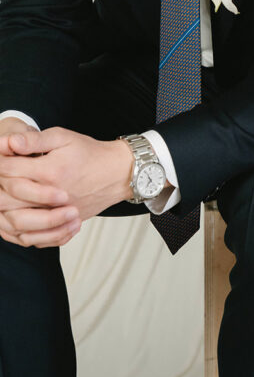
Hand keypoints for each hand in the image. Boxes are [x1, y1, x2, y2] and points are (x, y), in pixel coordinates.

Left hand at [0, 128, 132, 248]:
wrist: (118, 173)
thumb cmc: (91, 153)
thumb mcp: (63, 138)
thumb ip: (35, 140)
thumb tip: (8, 141)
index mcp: (49, 171)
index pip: (9, 170)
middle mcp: (50, 196)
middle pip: (6, 199)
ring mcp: (56, 214)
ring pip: (15, 222)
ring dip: (3, 211)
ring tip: (2, 198)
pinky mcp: (61, 224)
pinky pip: (32, 238)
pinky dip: (18, 231)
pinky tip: (14, 220)